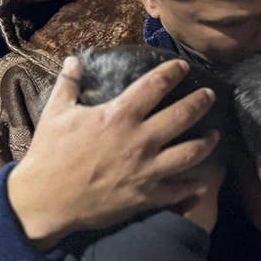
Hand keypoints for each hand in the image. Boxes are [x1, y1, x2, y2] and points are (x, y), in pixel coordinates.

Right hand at [7, 56, 220, 248]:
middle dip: (201, 101)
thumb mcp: (55, 113)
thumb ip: (69, 84)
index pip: (155, 85)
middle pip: (183, 115)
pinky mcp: (146, 197)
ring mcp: (147, 170)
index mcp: (119, 115)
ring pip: (190, 153)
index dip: (173, 72)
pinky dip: (192, 187)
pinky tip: (201, 183)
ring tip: (215, 135)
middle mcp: (140, 140)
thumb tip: (74, 60)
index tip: (183, 66)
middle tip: (210, 95)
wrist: (46, 200)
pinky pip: (178, 191)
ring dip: (206, 142)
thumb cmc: (49, 155)